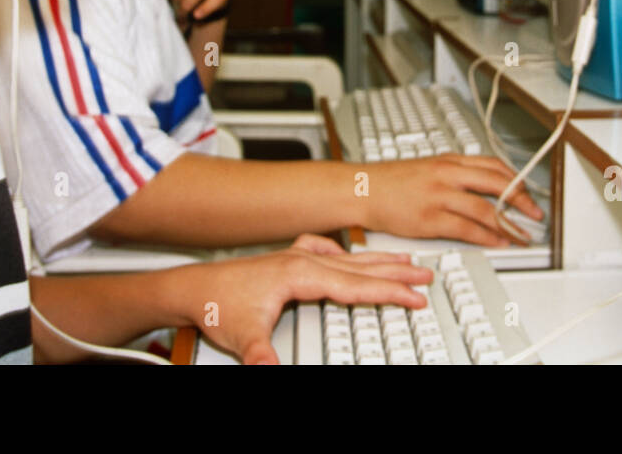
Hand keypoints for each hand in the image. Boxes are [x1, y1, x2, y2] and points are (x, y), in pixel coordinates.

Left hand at [186, 234, 431, 363]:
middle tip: (426, 275)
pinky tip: (349, 254)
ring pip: (349, 256)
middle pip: (360, 266)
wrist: (194, 286)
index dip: (389, 293)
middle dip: (395, 272)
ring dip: (378, 259)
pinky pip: (329, 251)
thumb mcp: (243, 336)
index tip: (415, 297)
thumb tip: (271, 370)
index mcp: (300, 274)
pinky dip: (348, 253)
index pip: (356, 286)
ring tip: (405, 259)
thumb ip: (260, 355)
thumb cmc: (218, 305)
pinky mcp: (288, 259)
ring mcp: (296, 256)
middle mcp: (302, 259)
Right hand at [361, 156, 544, 246]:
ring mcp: (439, 196)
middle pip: (497, 184)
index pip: (493, 165)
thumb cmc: (392, 182)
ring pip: (485, 209)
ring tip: (521, 234)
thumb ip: (455, 175)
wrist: (362, 190)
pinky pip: (468, 228)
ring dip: (509, 224)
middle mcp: (447, 175)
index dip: (516, 180)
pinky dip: (488, 237)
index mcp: (449, 160)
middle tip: (535, 213)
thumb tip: (483, 186)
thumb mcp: (428, 168)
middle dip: (522, 201)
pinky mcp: (430, 218)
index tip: (528, 192)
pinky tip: (498, 242)